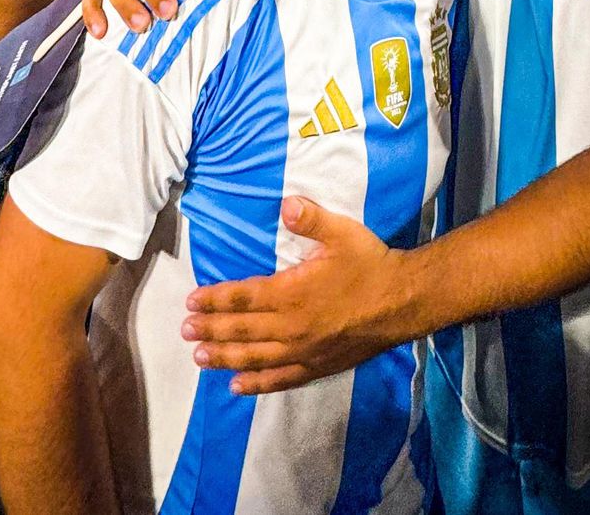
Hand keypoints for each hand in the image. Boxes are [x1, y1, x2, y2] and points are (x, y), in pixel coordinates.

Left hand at [180, 197, 401, 394]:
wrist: (404, 302)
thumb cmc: (370, 264)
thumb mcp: (342, 233)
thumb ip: (310, 219)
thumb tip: (285, 204)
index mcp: (293, 293)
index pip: (244, 297)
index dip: (216, 300)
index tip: (192, 300)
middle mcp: (293, 326)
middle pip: (243, 331)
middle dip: (211, 329)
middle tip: (185, 330)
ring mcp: (304, 351)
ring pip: (255, 358)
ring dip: (225, 357)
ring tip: (199, 358)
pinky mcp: (318, 366)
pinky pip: (281, 379)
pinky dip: (257, 383)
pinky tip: (237, 385)